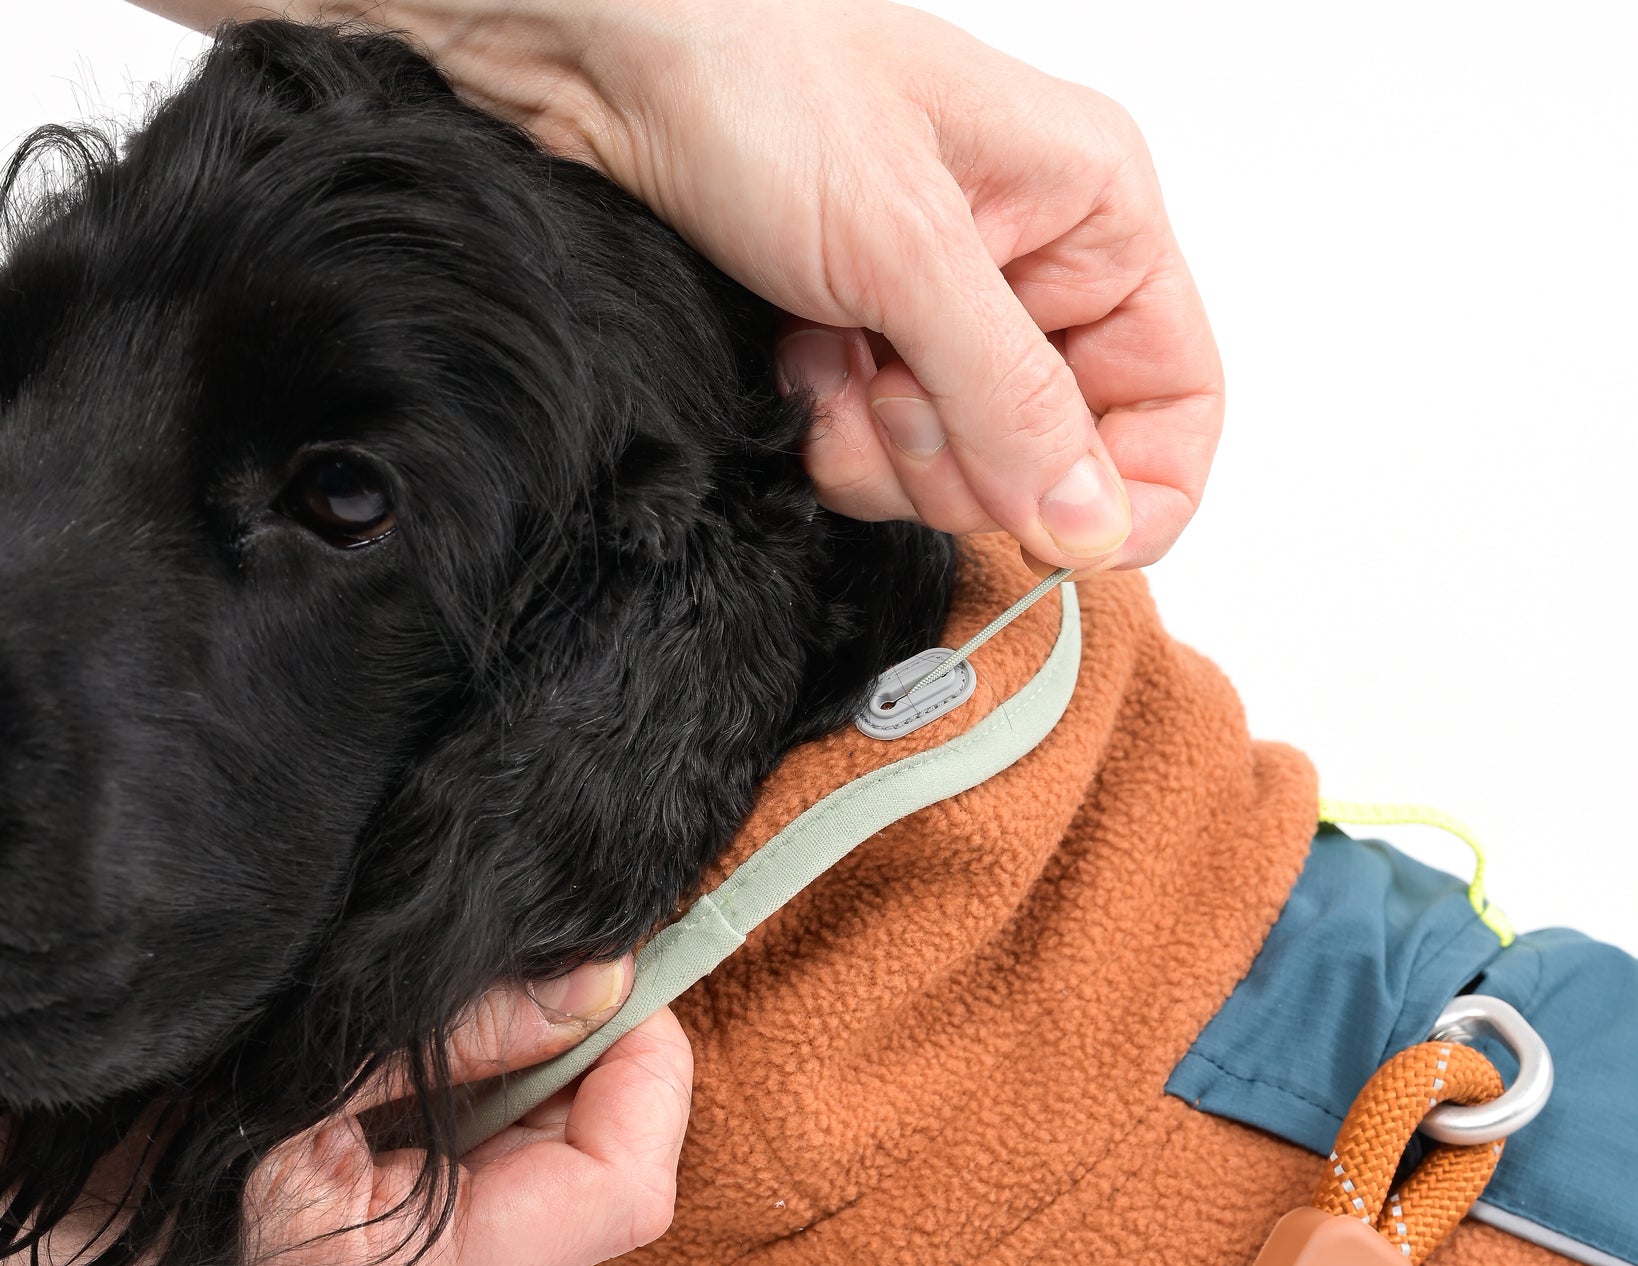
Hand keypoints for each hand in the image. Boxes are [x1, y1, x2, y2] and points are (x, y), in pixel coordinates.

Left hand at [135, 0, 1221, 570]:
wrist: (598, 54)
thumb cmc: (758, 75)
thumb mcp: (907, 248)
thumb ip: (1009, 399)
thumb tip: (1091, 524)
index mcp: (1096, 216)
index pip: (1175, 403)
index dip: (1131, 492)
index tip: (1056, 535)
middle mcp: (1033, 270)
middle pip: (1057, 462)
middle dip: (966, 456)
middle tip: (895, 387)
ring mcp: (942, 315)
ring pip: (963, 474)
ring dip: (887, 446)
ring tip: (833, 354)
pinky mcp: (865, 345)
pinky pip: (882, 459)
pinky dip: (834, 436)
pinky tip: (799, 364)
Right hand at [224, 960, 691, 1265]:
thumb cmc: (131, 1115)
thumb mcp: (307, 1051)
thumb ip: (469, 1028)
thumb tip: (603, 985)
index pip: (616, 1198)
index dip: (651, 1083)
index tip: (635, 985)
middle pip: (582, 1192)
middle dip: (596, 1071)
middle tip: (570, 968)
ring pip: (529, 1188)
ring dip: (534, 1083)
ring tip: (487, 999)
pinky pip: (468, 1191)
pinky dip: (478, 1111)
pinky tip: (436, 1049)